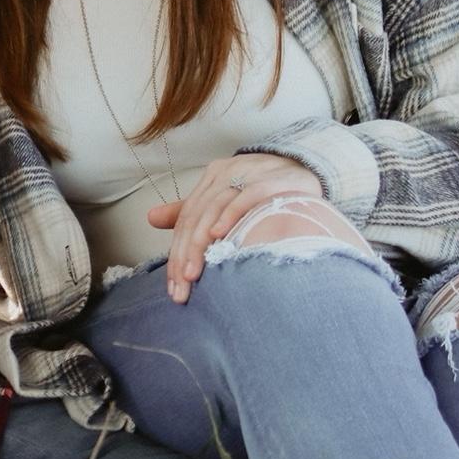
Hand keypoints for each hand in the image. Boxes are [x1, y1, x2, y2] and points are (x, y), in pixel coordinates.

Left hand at [148, 153, 322, 302]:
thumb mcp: (224, 201)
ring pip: (214, 208)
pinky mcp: (273, 179)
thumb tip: (151, 218)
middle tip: (181, 287)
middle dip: (184, 255)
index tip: (174, 286)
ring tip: (192, 273)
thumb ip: (190, 212)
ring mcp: (249, 173)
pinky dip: (230, 216)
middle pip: (196, 216)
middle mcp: (226, 172)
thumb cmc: (262, 192)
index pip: (187, 219)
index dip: (176, 252)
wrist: (308, 171)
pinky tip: (218, 237)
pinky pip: (246, 196)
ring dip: (200, 241)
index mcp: (212, 178)